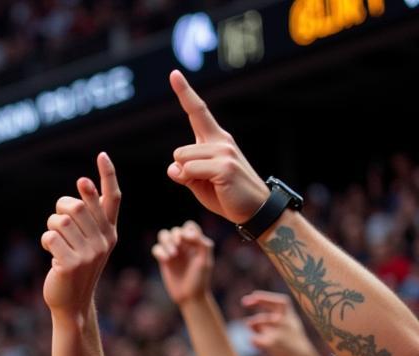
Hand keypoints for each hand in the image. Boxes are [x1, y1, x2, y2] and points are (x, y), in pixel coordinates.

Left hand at [42, 152, 120, 317]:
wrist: (71, 303)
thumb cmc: (75, 268)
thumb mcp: (87, 243)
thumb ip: (87, 218)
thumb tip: (83, 184)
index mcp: (110, 233)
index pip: (112, 199)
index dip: (107, 175)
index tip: (102, 155)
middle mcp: (103, 241)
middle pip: (77, 206)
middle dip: (61, 210)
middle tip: (59, 225)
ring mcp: (89, 253)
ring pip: (61, 221)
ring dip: (52, 227)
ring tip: (56, 242)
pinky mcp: (71, 263)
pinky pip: (51, 237)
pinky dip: (46, 242)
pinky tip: (51, 254)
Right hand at [152, 221, 213, 305]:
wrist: (190, 296)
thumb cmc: (200, 279)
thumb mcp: (205, 261)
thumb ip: (202, 243)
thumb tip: (189, 233)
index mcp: (196, 243)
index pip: (189, 226)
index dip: (187, 230)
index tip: (189, 240)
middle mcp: (184, 246)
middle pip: (175, 230)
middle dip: (175, 236)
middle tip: (178, 247)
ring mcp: (173, 253)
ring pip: (163, 236)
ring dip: (166, 242)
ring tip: (172, 255)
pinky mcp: (163, 261)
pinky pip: (156, 248)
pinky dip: (159, 251)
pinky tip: (166, 260)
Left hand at [167, 70, 268, 224]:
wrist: (255, 210)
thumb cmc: (226, 196)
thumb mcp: (199, 184)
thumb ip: (184, 173)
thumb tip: (173, 166)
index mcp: (216, 140)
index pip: (197, 112)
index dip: (184, 93)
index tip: (173, 73)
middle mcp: (221, 141)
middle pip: (179, 151)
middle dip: (182, 171)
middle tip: (205, 183)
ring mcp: (224, 152)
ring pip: (182, 161)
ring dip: (188, 178)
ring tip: (211, 186)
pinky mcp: (224, 166)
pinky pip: (190, 171)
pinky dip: (193, 182)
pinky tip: (214, 188)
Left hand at [241, 291, 315, 355]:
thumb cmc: (291, 345)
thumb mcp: (287, 329)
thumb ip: (271, 323)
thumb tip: (248, 322)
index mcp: (291, 318)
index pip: (281, 302)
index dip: (267, 297)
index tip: (253, 295)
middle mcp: (285, 323)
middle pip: (270, 306)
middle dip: (258, 300)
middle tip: (244, 301)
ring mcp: (278, 333)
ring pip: (257, 322)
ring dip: (253, 323)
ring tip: (253, 328)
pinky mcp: (271, 344)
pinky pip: (253, 338)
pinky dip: (252, 339)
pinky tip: (254, 341)